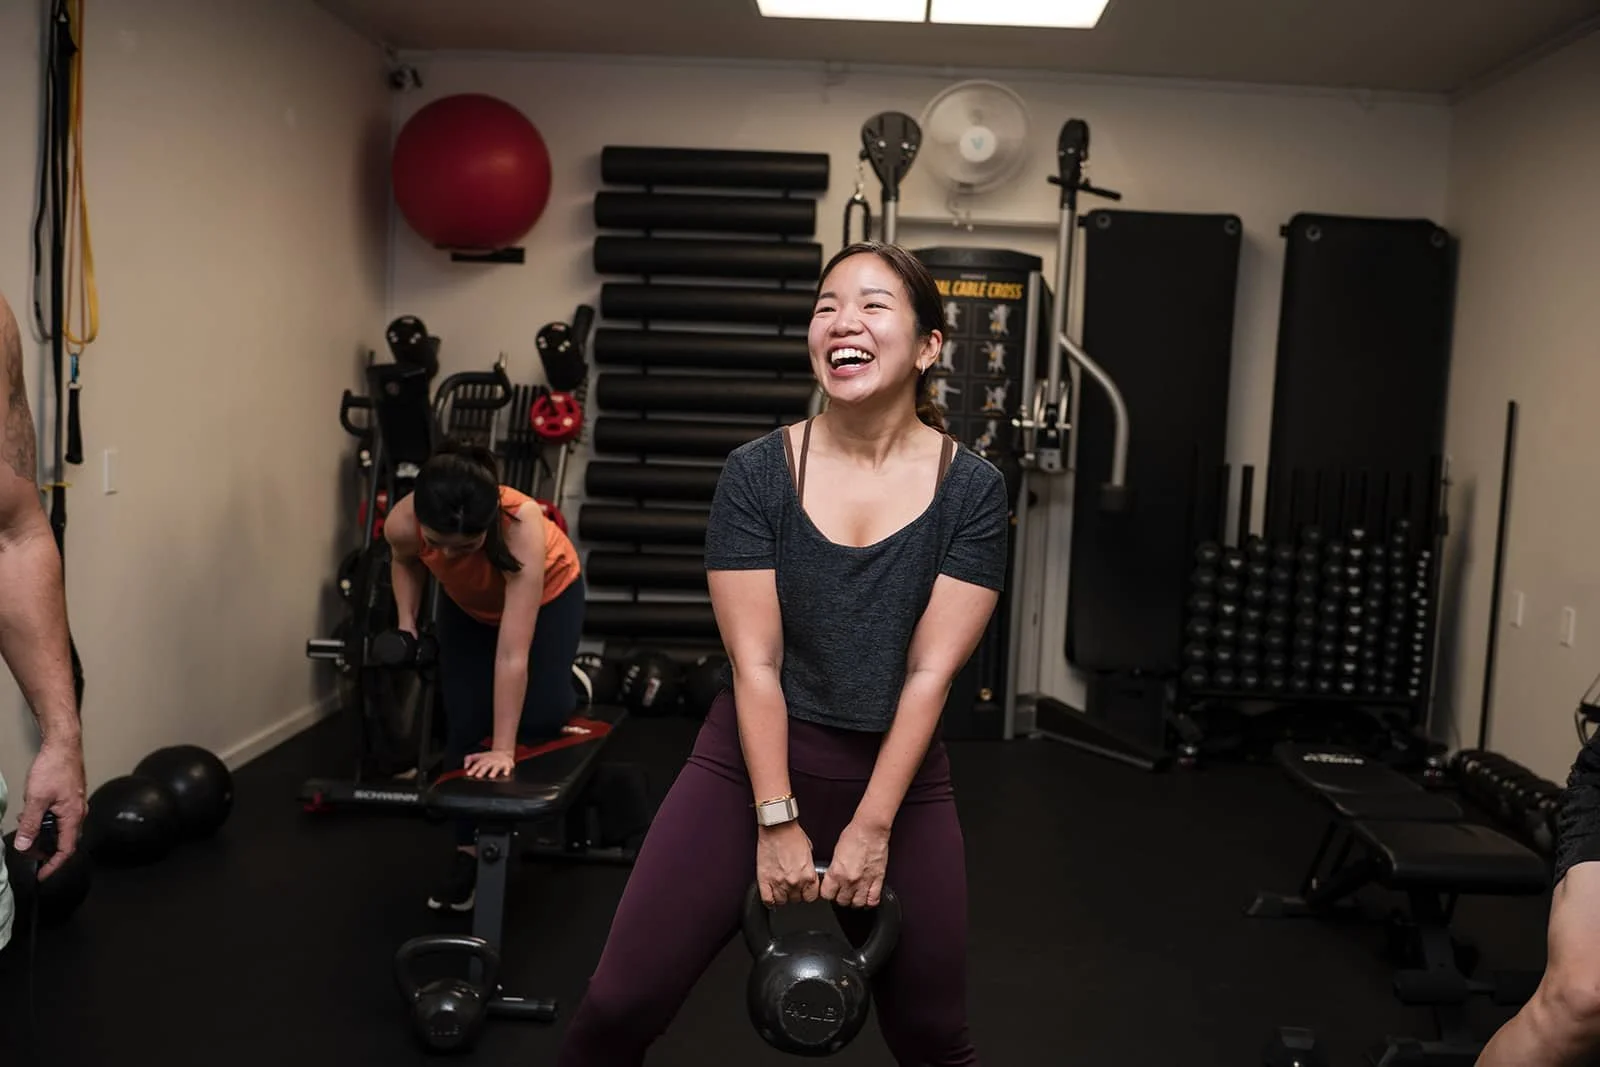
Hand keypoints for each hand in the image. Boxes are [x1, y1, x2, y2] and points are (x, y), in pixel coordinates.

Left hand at [16, 739, 86, 878]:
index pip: (66, 849)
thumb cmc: (54, 768)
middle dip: (45, 850)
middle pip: (64, 841)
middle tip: (27, 851)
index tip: (41, 875)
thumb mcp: (36, 799)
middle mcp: (78, 812)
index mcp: (73, 816)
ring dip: (44, 834)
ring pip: (61, 828)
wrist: (63, 745)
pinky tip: (33, 814)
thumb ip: (30, 824)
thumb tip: (24, 845)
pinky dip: (46, 822)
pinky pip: (60, 817)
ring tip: (25, 829)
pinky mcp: (71, 797)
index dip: (53, 865)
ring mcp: (75, 804)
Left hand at [463, 748, 515, 779]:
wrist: (504, 752)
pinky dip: (507, 771)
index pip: (477, 764)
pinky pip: (507, 768)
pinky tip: (505, 774)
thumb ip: (469, 759)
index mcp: (484, 759)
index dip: (473, 769)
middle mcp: (491, 761)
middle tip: (478, 776)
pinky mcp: (507, 764)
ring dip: (493, 771)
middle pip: (486, 766)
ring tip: (491, 776)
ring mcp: (499, 763)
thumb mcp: (479, 756)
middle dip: (482, 771)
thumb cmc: (490, 756)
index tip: (469, 773)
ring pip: (496, 767)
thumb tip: (464, 766)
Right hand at [755, 821, 817, 906]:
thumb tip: (806, 873)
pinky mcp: (764, 880)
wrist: (777, 826)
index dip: (807, 894)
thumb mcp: (809, 852)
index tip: (804, 892)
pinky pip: (767, 899)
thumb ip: (808, 867)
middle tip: (791, 886)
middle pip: (796, 900)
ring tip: (781, 890)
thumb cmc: (792, 834)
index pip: (811, 897)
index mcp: (808, 875)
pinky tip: (771, 898)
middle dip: (794, 894)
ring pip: (782, 902)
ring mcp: (778, 882)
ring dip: (782, 897)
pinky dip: (769, 901)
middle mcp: (795, 881)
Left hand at [821, 819, 888, 908]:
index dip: (828, 893)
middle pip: (842, 901)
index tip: (830, 891)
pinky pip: (873, 900)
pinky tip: (867, 897)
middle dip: (841, 897)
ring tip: (855, 894)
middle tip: (843, 891)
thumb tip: (833, 880)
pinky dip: (870, 901)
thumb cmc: (853, 835)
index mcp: (836, 872)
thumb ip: (834, 870)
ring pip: (857, 904)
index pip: (827, 895)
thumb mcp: (836, 853)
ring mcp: (864, 881)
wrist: (870, 829)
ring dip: (855, 901)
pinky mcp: (878, 880)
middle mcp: (849, 880)